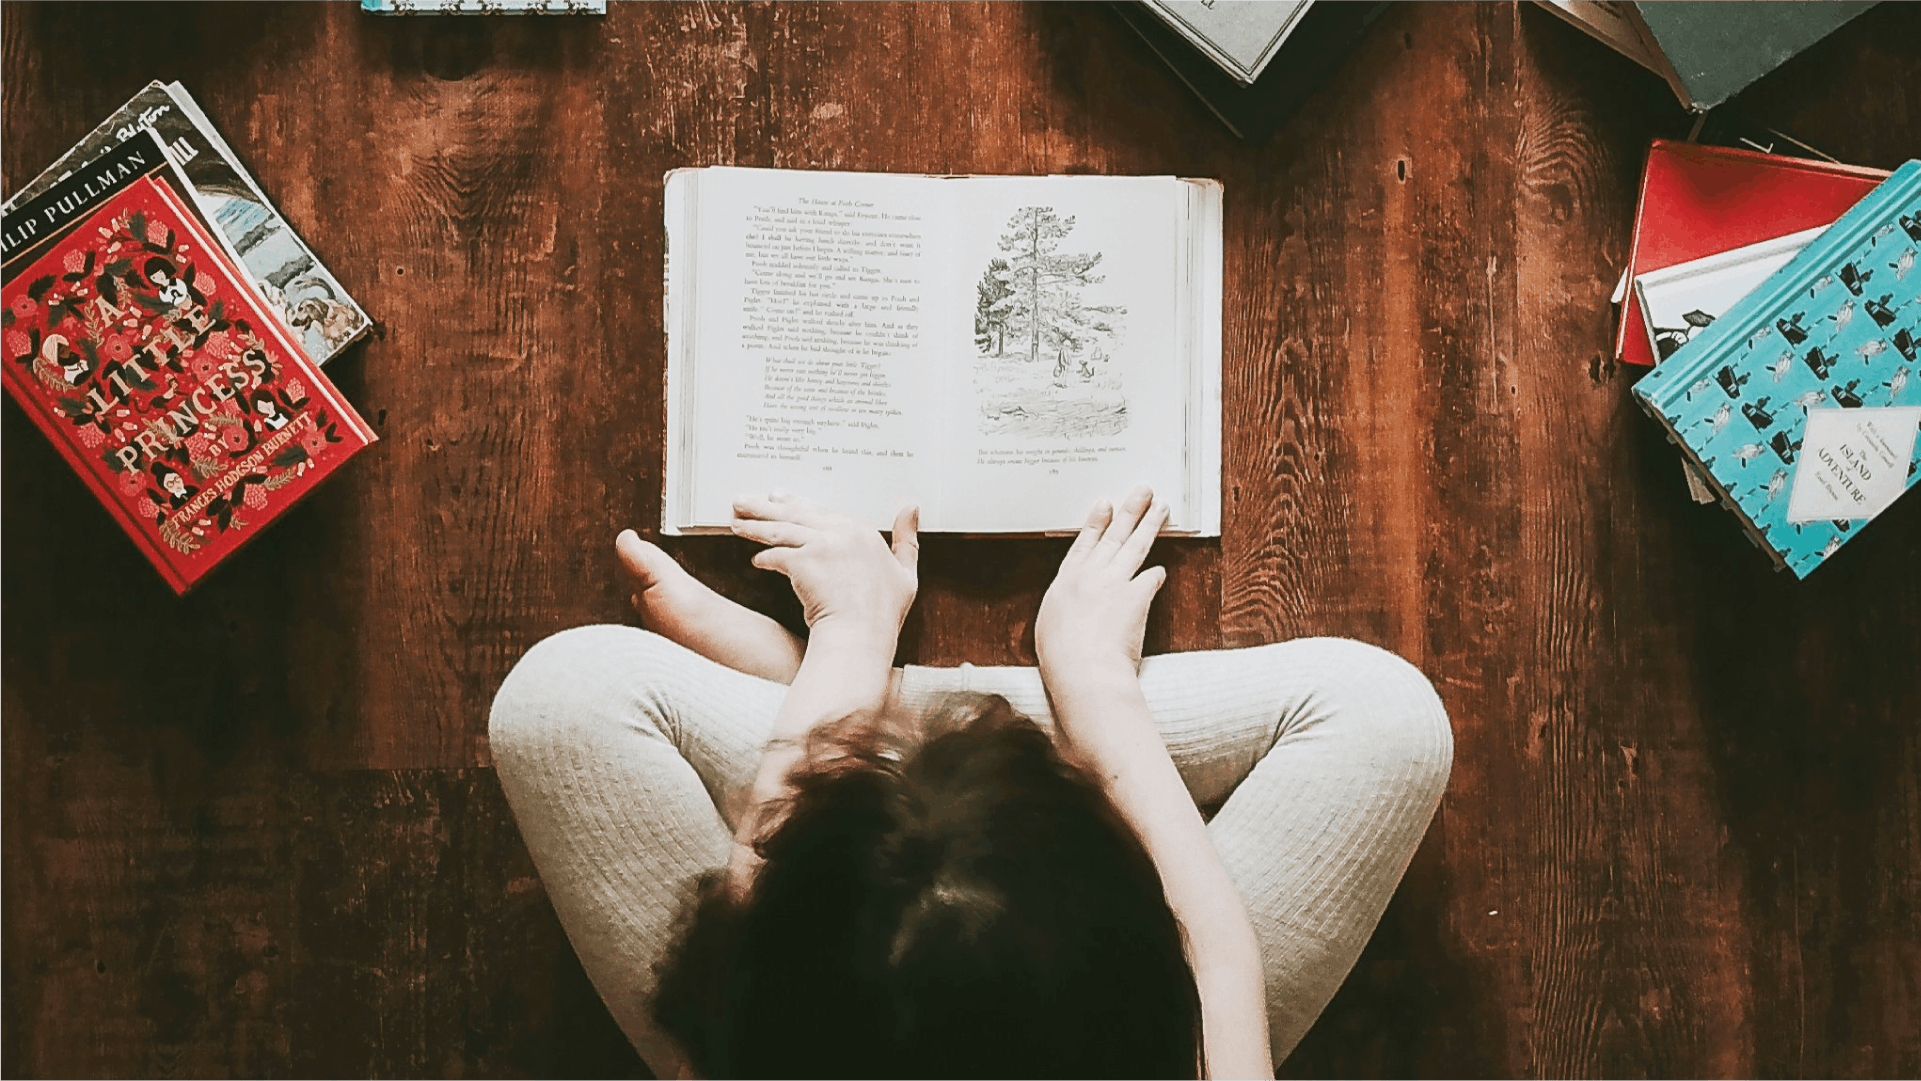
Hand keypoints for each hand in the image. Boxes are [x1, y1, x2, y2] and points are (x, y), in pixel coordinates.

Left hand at [730, 493, 919, 642]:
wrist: (861, 637)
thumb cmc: (882, 615)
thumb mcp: (906, 574)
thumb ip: (907, 539)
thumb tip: (911, 506)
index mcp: (863, 533)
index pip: (824, 512)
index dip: (799, 505)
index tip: (781, 499)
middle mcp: (843, 533)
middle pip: (797, 514)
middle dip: (767, 507)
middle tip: (745, 502)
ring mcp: (822, 546)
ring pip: (781, 529)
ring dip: (755, 525)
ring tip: (736, 522)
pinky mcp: (803, 562)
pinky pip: (776, 555)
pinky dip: (764, 558)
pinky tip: (755, 560)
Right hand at [1035, 485, 1168, 684]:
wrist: (1083, 669)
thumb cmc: (1062, 657)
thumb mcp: (1050, 623)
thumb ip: (1065, 605)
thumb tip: (1076, 602)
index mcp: (1067, 580)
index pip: (1085, 542)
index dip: (1097, 521)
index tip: (1105, 503)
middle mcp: (1091, 575)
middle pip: (1115, 535)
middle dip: (1130, 510)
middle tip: (1143, 491)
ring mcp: (1115, 582)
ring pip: (1135, 546)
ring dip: (1150, 524)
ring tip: (1162, 507)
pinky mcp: (1136, 597)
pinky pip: (1150, 578)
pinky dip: (1155, 574)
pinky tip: (1160, 571)